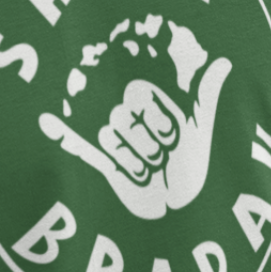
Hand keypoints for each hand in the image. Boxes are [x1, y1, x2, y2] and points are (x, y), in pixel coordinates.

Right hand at [40, 43, 230, 220]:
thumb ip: (205, 92)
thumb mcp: (200, 126)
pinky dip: (61, 134)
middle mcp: (126, 113)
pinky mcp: (99, 161)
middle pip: (124, 118)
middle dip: (149, 144)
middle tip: (164, 158)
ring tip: (151, 172)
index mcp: (148, 99)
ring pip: (110, 139)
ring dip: (135, 163)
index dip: (160, 120)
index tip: (172, 138)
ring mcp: (111, 136)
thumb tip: (224, 60)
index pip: (142, 95)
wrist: (182, 211)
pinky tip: (46, 120)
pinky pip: (79, 145)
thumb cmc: (192, 164)